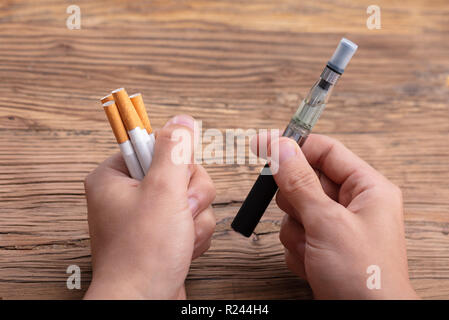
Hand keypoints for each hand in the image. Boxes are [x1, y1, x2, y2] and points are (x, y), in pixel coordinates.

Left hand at [84, 115, 215, 298]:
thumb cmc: (143, 255)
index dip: (176, 164)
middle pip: (180, 171)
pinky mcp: (163, 232)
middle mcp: (128, 193)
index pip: (156, 145)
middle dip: (190, 196)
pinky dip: (194, 234)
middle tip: (180, 212)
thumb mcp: (162, 192)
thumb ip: (174, 150)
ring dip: (195, 218)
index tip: (175, 184)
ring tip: (180, 237)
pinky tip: (182, 248)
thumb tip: (180, 120)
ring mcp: (147, 215)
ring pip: (192, 196)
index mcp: (114, 176)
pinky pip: (192, 218)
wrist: (144, 302)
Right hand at [253, 133, 417, 298]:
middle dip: (296, 204)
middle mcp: (352, 204)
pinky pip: (295, 234)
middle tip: (305, 218)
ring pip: (295, 211)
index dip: (296, 148)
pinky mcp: (323, 246)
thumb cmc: (364, 277)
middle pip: (305, 181)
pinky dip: (297, 250)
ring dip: (296, 232)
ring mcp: (336, 227)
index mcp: (367, 188)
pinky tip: (314, 264)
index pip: (326, 151)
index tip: (264, 146)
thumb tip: (280, 146)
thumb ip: (300, 182)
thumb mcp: (327, 222)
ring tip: (314, 249)